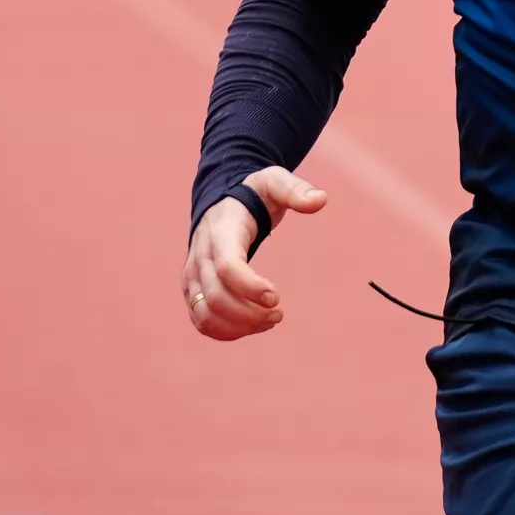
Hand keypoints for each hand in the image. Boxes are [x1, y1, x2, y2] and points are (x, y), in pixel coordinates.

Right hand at [181, 167, 328, 340]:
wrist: (221, 203)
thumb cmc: (252, 194)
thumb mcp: (274, 182)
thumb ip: (295, 190)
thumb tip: (321, 199)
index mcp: (220, 232)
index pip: (228, 267)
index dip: (251, 287)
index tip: (277, 297)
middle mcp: (200, 256)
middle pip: (216, 298)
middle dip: (250, 314)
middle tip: (279, 314)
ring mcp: (192, 276)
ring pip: (206, 315)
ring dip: (239, 327)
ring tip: (271, 321)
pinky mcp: (193, 291)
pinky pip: (202, 321)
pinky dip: (227, 332)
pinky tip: (254, 326)